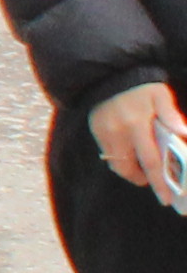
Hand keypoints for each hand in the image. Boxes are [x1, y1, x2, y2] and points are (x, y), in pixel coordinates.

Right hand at [102, 82, 180, 201]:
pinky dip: (121, 158)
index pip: (150, 161)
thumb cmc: (140, 84)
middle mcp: (117, 134)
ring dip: (131, 171)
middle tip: (155, 183)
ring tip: (144, 170)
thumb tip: (184, 134)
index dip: (159, 182)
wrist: (108, 73)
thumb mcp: (159, 95)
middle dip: (143, 180)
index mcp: (136, 126)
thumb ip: (171, 115)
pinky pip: (108, 153)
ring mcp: (103, 134)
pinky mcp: (95, 131)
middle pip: (128, 169)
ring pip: (116, 164)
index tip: (167, 198)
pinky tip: (132, 153)